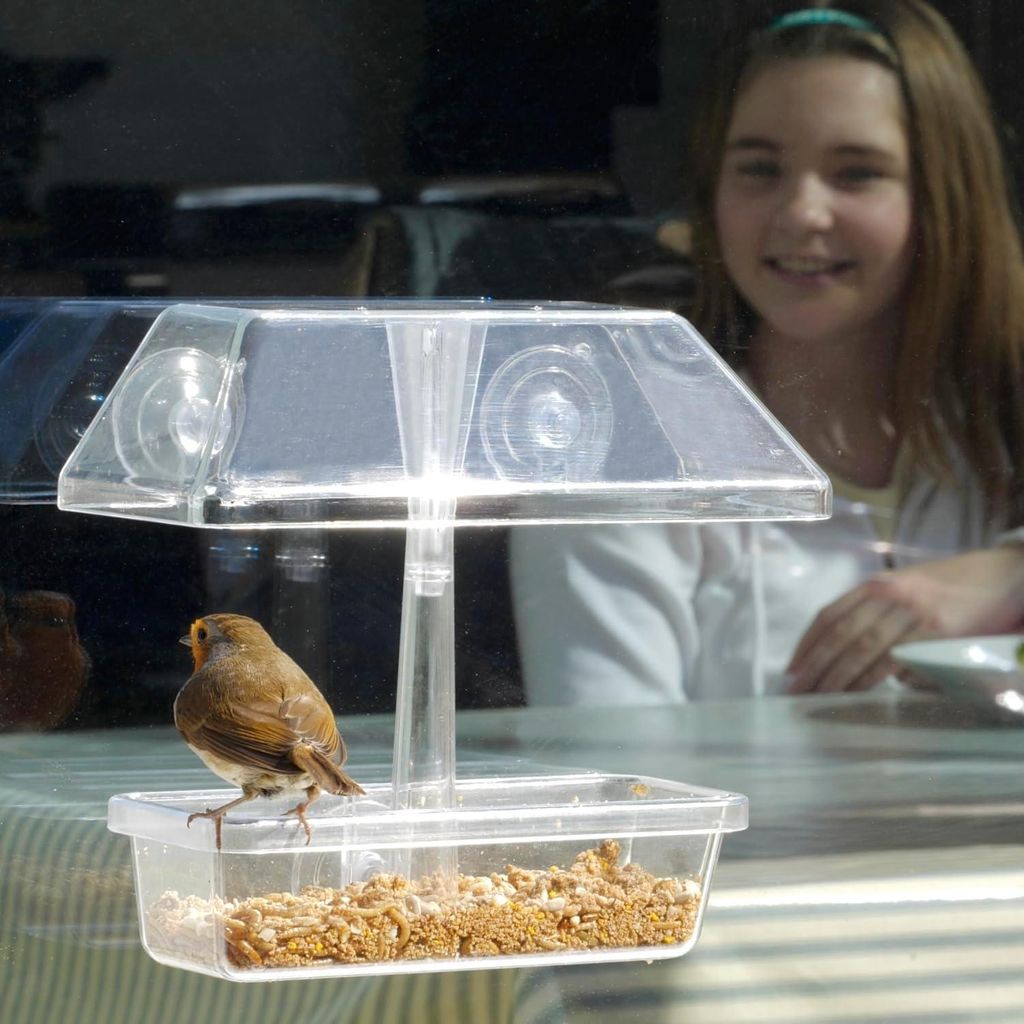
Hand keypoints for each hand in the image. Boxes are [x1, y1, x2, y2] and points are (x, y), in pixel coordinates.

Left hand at [786, 546, 1023, 693]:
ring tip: (820, 697)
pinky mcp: (937, 630)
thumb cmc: (951, 587)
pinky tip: (859, 691)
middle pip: (840, 634)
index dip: (806, 644)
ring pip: (864, 648)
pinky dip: (875, 676)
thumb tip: (852, 655)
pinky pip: (897, 658)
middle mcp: (889, 593)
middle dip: (815, 665)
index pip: (829, 615)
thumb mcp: (906, 589)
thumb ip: (877, 614)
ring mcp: (913, 611)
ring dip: (838, 676)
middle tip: (797, 691)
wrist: (1002, 575)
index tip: (791, 669)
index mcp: (877, 584)